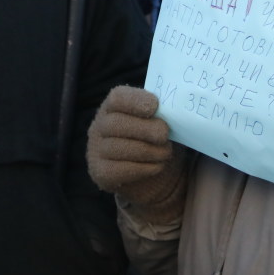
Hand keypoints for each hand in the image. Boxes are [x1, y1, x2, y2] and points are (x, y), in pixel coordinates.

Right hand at [86, 86, 186, 222]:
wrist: (156, 176)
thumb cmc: (158, 140)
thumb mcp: (161, 121)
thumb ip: (162, 113)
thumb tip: (176, 110)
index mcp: (113, 106)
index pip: (117, 98)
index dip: (136, 101)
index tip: (155, 106)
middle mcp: (99, 126)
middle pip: (116, 123)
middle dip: (145, 129)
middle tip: (165, 135)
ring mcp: (96, 150)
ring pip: (119, 148)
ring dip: (149, 151)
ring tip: (166, 152)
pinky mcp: (101, 173)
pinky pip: (120, 170)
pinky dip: (144, 168)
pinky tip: (157, 166)